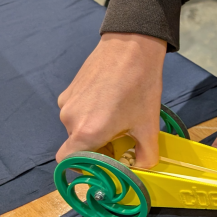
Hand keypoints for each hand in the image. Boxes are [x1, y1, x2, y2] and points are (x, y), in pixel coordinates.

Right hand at [57, 33, 165, 167]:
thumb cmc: (140, 87)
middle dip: (97, 148)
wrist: (131, 47)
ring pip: (78, 128)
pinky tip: (111, 103)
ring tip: (119, 116)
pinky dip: (91, 114)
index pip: (69, 162)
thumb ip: (146, 155)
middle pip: (78, 146)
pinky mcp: (69, 90)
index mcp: (86, 132)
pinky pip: (77, 112)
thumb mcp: (149, 126)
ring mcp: (67, 103)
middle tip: (121, 140)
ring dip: (95, 130)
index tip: (104, 165)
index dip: (85, 168)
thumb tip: (141, 168)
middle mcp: (70, 119)